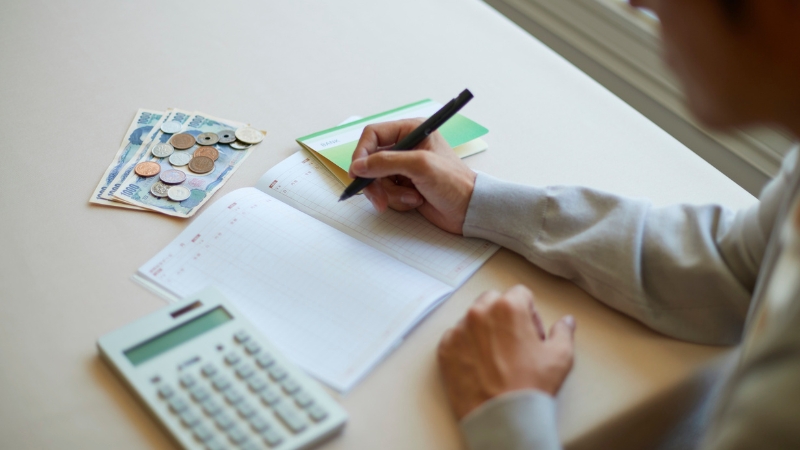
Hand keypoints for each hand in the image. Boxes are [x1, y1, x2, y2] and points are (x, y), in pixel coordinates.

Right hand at [348, 119, 476, 234]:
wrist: (469, 210)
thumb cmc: (453, 183)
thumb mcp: (420, 166)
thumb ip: (387, 162)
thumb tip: (358, 166)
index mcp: (410, 131)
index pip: (373, 135)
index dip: (361, 153)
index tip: (358, 173)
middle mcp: (405, 147)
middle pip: (370, 160)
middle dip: (375, 182)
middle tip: (379, 199)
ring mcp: (404, 168)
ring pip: (376, 180)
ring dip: (390, 194)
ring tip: (412, 198)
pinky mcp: (404, 186)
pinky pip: (386, 193)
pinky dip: (397, 201)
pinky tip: (416, 202)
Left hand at [437, 285, 575, 419]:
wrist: (502, 418)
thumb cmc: (530, 387)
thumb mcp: (560, 356)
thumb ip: (563, 332)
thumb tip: (567, 322)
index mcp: (508, 307)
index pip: (519, 293)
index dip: (529, 312)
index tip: (530, 330)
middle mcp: (479, 312)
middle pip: (493, 301)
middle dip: (504, 315)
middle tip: (514, 341)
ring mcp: (459, 330)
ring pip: (472, 318)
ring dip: (484, 329)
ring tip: (496, 356)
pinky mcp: (445, 349)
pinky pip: (455, 337)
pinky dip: (466, 345)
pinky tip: (479, 364)